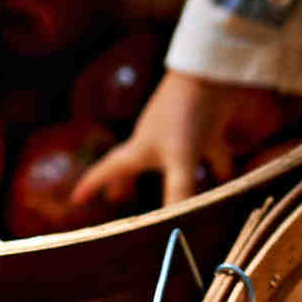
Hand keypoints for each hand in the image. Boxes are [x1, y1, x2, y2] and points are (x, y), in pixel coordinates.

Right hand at [69, 70, 278, 208]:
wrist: (213, 71)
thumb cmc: (187, 113)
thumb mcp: (181, 157)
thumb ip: (178, 192)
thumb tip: (175, 230)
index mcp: (140, 148)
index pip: (109, 169)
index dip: (92, 184)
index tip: (75, 199)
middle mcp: (156, 140)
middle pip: (136, 165)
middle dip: (126, 183)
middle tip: (118, 199)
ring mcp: (181, 132)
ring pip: (173, 162)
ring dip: (173, 180)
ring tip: (177, 198)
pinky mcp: (207, 126)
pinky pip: (209, 152)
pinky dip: (215, 167)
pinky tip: (225, 179)